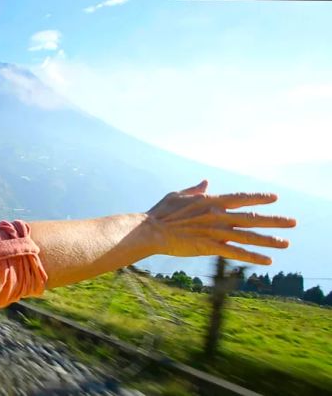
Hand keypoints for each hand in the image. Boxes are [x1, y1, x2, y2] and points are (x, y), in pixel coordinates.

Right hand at [146, 180, 295, 264]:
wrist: (151, 230)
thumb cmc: (161, 212)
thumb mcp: (178, 195)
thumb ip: (195, 190)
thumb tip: (206, 182)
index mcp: (211, 201)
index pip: (241, 198)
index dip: (259, 198)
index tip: (275, 198)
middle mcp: (218, 215)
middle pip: (252, 218)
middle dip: (275, 220)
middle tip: (293, 223)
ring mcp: (215, 231)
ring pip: (249, 236)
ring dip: (269, 240)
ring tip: (286, 242)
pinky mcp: (210, 247)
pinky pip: (236, 253)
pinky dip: (253, 257)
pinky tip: (267, 261)